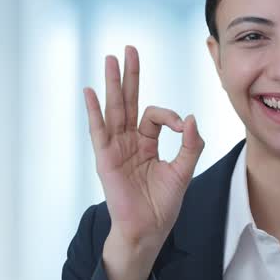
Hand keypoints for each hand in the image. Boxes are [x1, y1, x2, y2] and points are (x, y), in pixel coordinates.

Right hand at [85, 46, 203, 279]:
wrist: (149, 230)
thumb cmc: (163, 205)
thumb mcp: (183, 171)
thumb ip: (190, 144)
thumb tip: (190, 118)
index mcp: (146, 143)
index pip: (154, 116)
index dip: (169, 116)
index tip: (180, 126)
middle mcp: (128, 142)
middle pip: (129, 102)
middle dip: (130, 76)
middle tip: (129, 49)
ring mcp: (115, 149)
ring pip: (114, 110)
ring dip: (113, 84)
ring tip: (111, 59)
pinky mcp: (106, 160)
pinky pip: (98, 132)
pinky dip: (94, 111)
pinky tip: (90, 92)